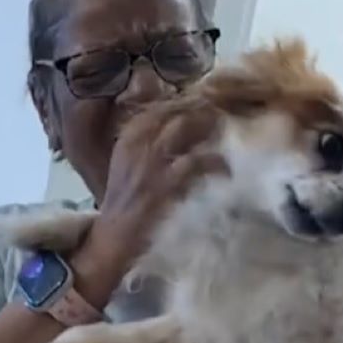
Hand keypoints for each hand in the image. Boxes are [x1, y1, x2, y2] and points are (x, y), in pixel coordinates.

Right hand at [87, 106, 228, 279]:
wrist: (113, 239)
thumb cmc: (126, 203)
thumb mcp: (131, 164)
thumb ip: (152, 143)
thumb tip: (187, 126)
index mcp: (129, 137)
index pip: (162, 106)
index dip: (189, 103)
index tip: (209, 107)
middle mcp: (139, 144)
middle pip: (178, 112)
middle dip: (205, 113)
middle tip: (225, 121)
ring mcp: (153, 163)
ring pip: (190, 130)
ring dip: (213, 133)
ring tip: (228, 142)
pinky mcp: (167, 185)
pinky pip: (200, 163)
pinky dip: (217, 165)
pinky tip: (226, 173)